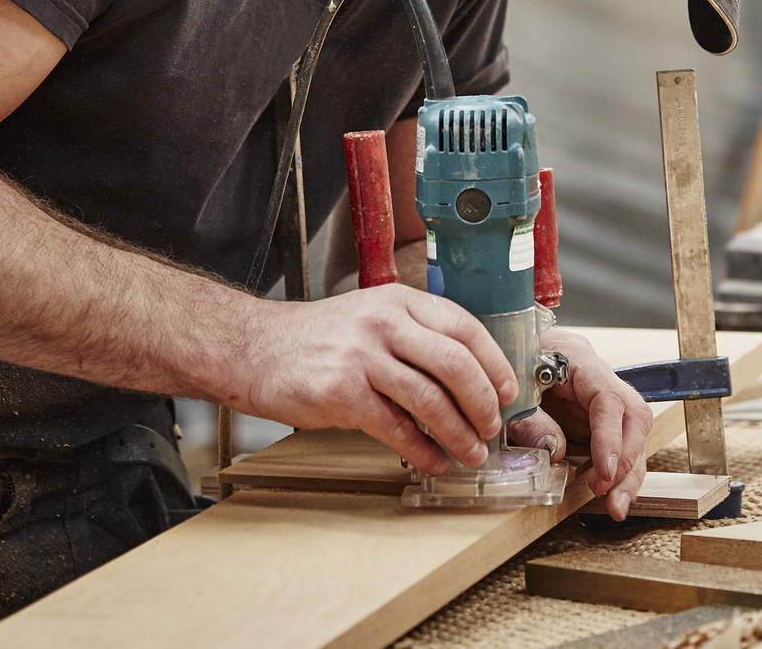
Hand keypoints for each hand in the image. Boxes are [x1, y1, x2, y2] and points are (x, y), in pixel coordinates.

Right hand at [238, 285, 517, 474]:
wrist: (254, 348)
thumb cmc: (316, 338)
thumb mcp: (370, 317)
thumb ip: (414, 336)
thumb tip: (467, 377)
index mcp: (398, 301)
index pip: (464, 327)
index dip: (493, 362)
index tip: (507, 390)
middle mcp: (383, 323)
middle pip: (455, 364)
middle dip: (482, 402)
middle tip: (492, 427)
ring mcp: (361, 356)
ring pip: (429, 399)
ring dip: (458, 432)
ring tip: (471, 452)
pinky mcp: (341, 392)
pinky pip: (395, 427)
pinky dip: (421, 449)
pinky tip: (433, 460)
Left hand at [513, 329, 654, 518]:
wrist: (506, 355)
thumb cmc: (506, 369)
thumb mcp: (509, 395)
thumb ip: (530, 420)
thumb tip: (555, 452)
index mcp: (576, 358)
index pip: (608, 397)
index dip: (610, 435)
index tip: (605, 470)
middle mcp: (598, 378)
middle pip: (633, 415)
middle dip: (627, 459)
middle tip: (608, 493)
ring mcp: (603, 399)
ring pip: (634, 433)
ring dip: (628, 473)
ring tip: (616, 507)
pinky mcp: (599, 420)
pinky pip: (620, 445)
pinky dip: (619, 472)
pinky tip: (614, 496)